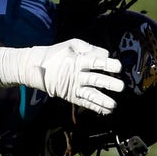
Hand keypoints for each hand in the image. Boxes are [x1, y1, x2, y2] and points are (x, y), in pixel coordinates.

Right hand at [0, 39, 123, 114]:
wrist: (35, 67)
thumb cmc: (57, 53)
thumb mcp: (70, 44)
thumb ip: (89, 47)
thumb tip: (106, 55)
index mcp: (77, 60)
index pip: (95, 62)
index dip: (108, 64)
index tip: (118, 67)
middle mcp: (76, 74)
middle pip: (95, 80)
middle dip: (109, 84)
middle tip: (121, 87)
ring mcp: (73, 86)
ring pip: (90, 95)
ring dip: (103, 100)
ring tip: (114, 105)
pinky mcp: (70, 95)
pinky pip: (85, 103)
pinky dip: (96, 108)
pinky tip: (107, 111)